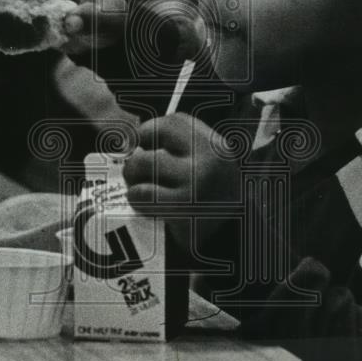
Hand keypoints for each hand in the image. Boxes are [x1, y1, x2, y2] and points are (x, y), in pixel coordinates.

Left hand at [123, 114, 241, 251]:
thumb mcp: (207, 165)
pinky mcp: (181, 207)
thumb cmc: (209, 199)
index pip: (174, 121)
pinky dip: (136, 199)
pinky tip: (145, 205)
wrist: (229, 239)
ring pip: (142, 162)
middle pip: (153, 137)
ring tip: (139, 188)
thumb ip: (179, 148)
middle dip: (138, 154)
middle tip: (137, 171)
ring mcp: (195, 182)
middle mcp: (208, 159)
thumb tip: (131, 140)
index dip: (151, 131)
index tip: (144, 146)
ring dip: (132, 177)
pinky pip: (141, 193)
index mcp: (214, 145)